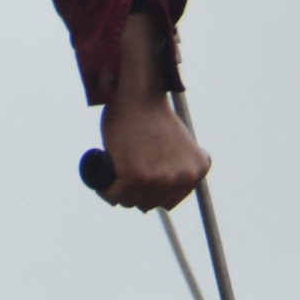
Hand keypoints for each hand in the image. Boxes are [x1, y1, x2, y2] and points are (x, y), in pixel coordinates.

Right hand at [96, 13, 209, 211]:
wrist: (139, 94)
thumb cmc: (152, 116)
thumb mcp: (178, 147)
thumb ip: (176, 171)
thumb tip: (163, 205)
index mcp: (197, 171)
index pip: (168, 200)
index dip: (151, 190)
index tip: (141, 173)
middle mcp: (183, 178)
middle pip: (150, 203)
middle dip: (134, 190)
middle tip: (125, 168)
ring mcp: (161, 179)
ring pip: (131, 201)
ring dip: (119, 190)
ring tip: (116, 169)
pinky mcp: (136, 177)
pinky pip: (113, 196)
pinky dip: (104, 189)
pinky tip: (102, 179)